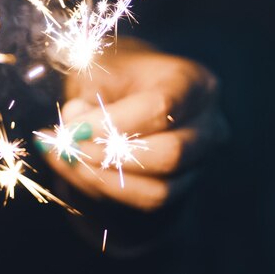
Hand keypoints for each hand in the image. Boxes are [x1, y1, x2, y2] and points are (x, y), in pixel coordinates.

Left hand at [35, 38, 227, 211]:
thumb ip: (85, 96)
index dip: (113, 123)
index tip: (72, 129)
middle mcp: (208, 125)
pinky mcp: (181, 188)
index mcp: (193, 83)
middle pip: (168, 155)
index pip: (160, 108)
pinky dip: (106, 192)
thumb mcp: (97, 70)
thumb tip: (74, 129)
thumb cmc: (116, 76)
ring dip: (103, 181)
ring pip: (158, 191)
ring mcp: (200, 162)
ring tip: (66, 160)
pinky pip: (146, 204)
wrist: (132, 91)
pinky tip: (78, 172)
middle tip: (66, 149)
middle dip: (109, 157)